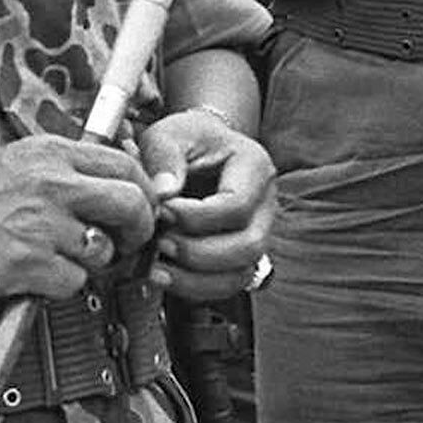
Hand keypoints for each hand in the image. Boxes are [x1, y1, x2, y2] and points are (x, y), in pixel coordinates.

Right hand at [0, 137, 158, 302]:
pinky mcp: (28, 263)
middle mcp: (51, 183)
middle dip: (139, 229)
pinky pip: (74, 283)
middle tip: (127, 242)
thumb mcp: (15, 162)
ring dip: (91, 262)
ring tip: (60, 257)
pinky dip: (61, 286)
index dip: (143, 190)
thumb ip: (62, 169)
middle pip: (132, 203)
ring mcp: (41, 224)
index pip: (125, 163)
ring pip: (104, 249)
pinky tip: (36, 274)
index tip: (140, 207)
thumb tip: (110, 182)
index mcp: (49, 153)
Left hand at [137, 110, 277, 300]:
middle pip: (250, 245)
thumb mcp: (169, 134)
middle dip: (199, 253)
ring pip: (241, 272)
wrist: (195, 149)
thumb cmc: (185, 140)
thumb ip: (163, 157)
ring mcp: (257, 233)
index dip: (197, 217)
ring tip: (156, 267)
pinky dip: (195, 287)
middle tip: (160, 244)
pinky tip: (165, 276)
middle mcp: (265, 204)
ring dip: (195, 278)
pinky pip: (227, 285)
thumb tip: (163, 193)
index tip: (162, 212)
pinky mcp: (239, 255)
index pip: (237, 205)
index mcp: (255, 167)